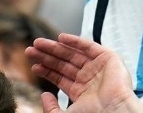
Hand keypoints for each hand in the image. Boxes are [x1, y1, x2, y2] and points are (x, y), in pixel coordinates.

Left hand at [27, 33, 142, 112]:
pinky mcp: (106, 57)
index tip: (33, 65)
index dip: (46, 70)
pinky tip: (60, 38)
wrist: (112, 111)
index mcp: (80, 91)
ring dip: (55, 47)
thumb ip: (51, 108)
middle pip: (63, 63)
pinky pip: (88, 46)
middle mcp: (88, 77)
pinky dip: (74, 41)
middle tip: (31, 49)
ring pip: (72, 53)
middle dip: (46, 56)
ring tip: (39, 43)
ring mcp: (97, 66)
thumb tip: (43, 95)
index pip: (59, 77)